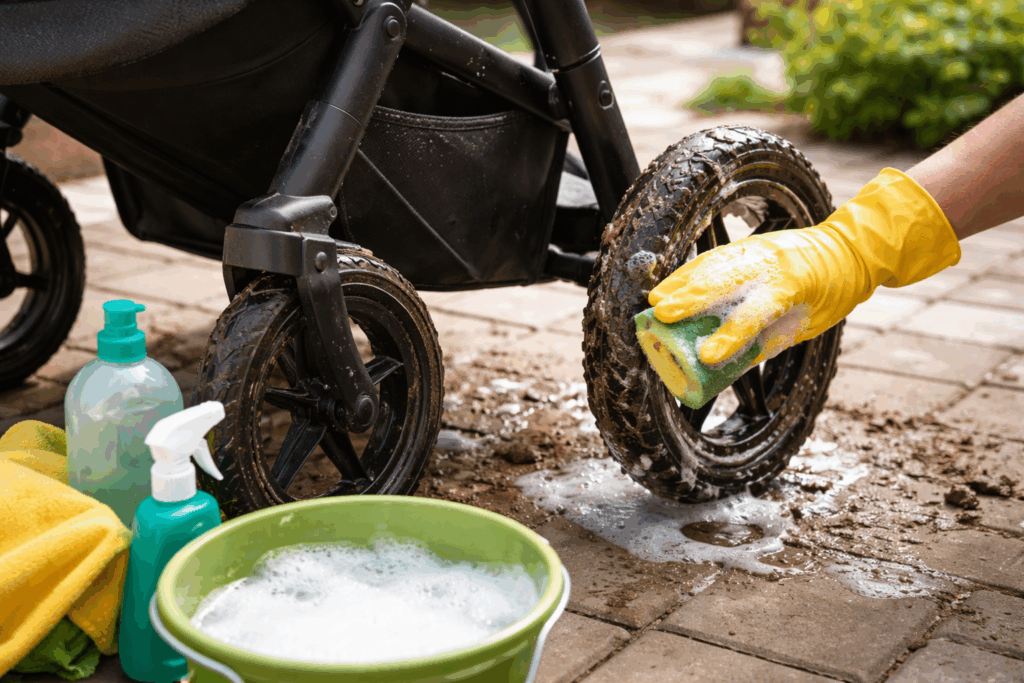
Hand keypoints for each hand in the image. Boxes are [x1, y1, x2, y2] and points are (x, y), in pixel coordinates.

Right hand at [648, 168, 960, 365]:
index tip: (708, 357)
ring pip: (712, 265)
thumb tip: (731, 361)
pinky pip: (711, 258)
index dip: (730, 336)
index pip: (756, 313)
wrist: (848, 249)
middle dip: (690, 299)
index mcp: (794, 285)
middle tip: (662, 318)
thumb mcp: (807, 325)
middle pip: (723, 281)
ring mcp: (757, 249)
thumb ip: (769, 338)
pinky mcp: (747, 244)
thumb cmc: (831, 292)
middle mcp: (772, 262)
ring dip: (681, 283)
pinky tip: (669, 284)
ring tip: (655, 302)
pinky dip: (687, 272)